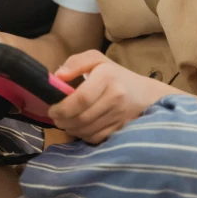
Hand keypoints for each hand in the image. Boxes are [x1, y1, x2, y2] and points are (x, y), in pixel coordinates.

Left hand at [48, 50, 168, 143]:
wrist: (145, 94)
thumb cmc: (114, 75)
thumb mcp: (96, 60)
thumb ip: (75, 63)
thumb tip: (57, 76)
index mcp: (107, 76)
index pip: (81, 98)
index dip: (63, 108)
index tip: (52, 110)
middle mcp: (115, 96)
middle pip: (83, 117)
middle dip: (64, 121)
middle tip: (56, 118)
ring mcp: (120, 115)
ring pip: (88, 130)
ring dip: (71, 129)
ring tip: (66, 122)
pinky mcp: (121, 129)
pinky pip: (96, 138)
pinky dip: (84, 135)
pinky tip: (80, 127)